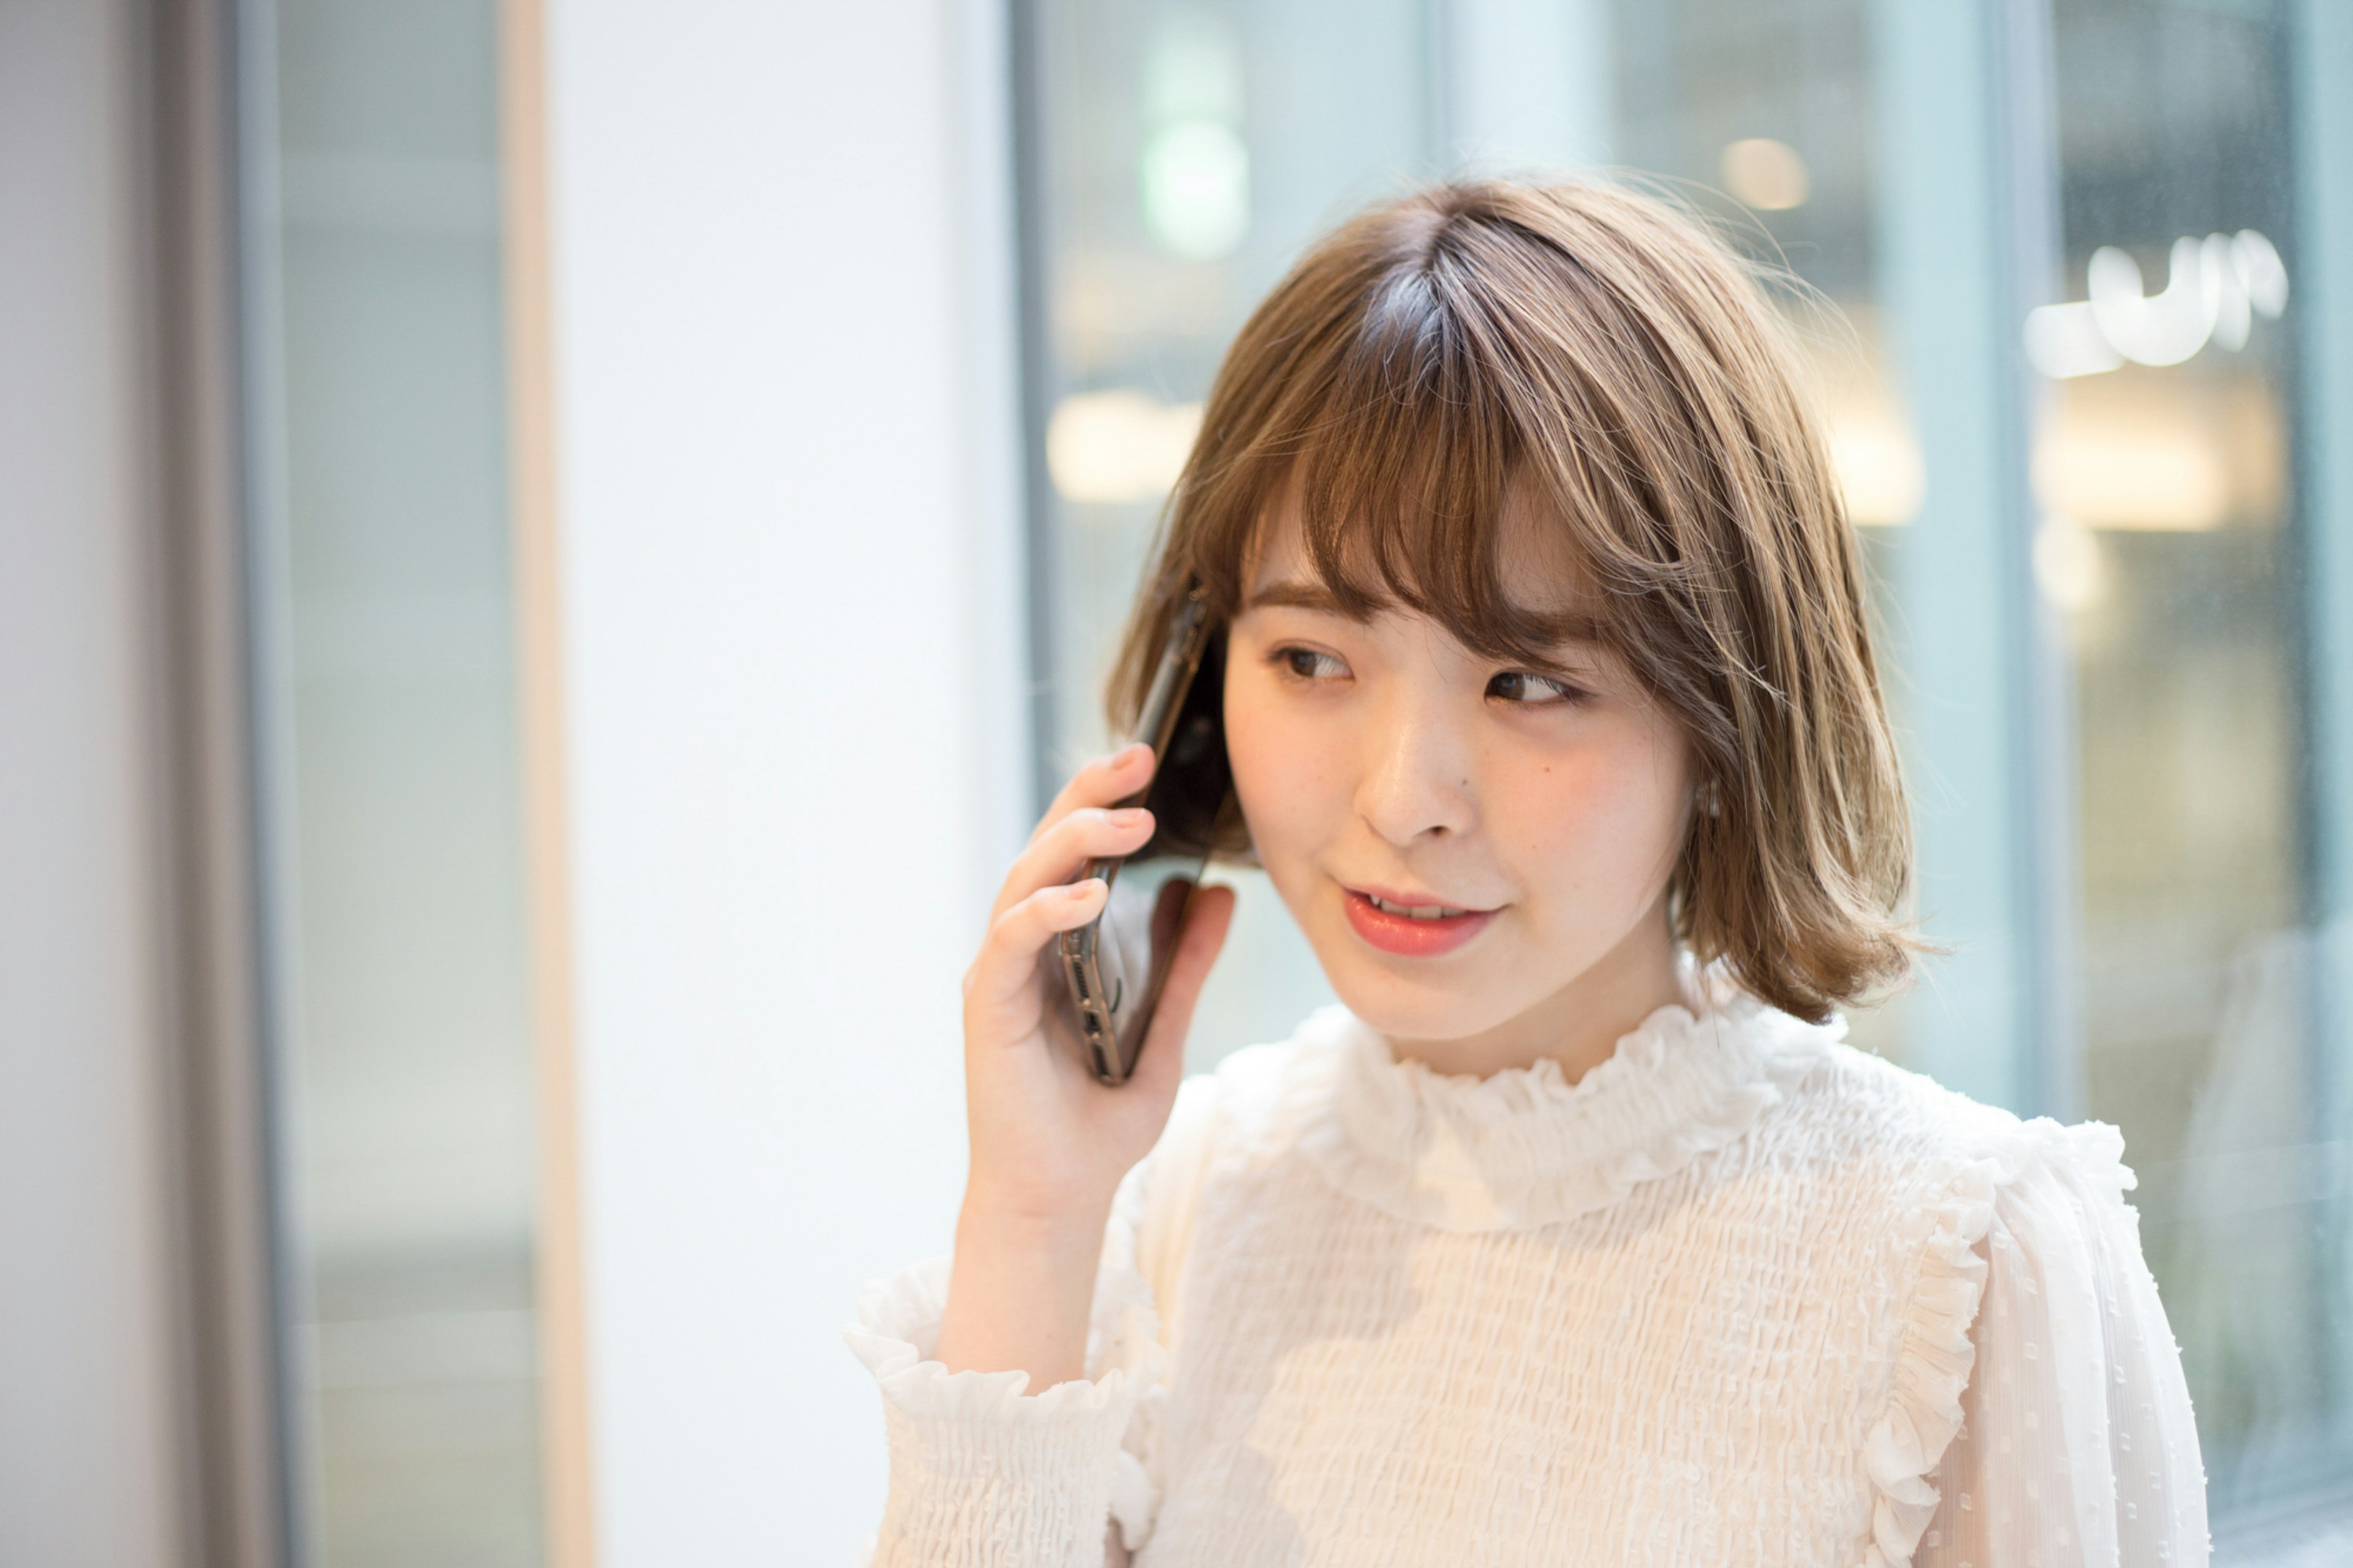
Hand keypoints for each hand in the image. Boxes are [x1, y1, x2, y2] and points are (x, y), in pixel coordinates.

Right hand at [937, 742, 1233, 1385]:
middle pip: (1046, 847)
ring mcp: (1000, 974)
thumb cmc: (1101, 1119)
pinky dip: (1046, 912)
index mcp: (1061, 945)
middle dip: (1088, 796)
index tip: (1150, 760)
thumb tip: (1222, 896)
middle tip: (1138, 758)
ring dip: (1074, 844)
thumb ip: (1189, 966)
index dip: (1104, 801)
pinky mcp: (986, 1007)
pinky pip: (1010, 941)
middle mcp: (1023, 949)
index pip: (1076, 854)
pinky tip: (1088, 896)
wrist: (1063, 1196)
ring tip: (1129, 822)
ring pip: (1024, 880)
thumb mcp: (1166, 1030)